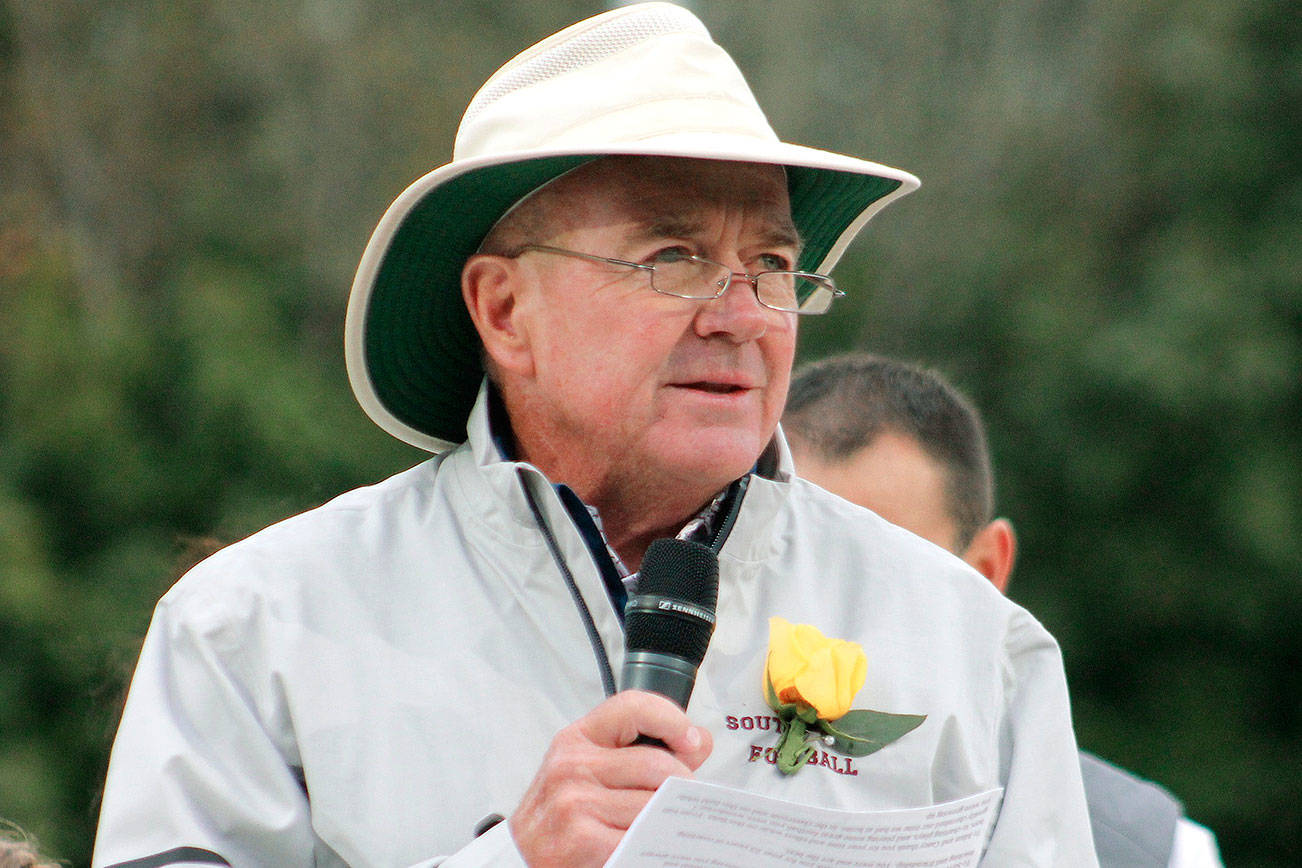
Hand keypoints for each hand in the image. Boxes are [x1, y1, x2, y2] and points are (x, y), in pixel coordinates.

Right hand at [508, 690, 712, 866]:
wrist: (521, 859)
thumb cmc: (561, 815)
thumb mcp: (591, 771)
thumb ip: (641, 753)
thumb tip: (699, 741)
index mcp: (577, 739)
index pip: (632, 706)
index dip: (671, 718)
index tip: (690, 739)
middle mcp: (572, 765)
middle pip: (657, 764)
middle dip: (682, 785)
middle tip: (684, 800)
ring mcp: (576, 802)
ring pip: (655, 803)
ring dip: (671, 818)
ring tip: (668, 823)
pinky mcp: (584, 839)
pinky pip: (642, 837)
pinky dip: (655, 844)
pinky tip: (651, 844)